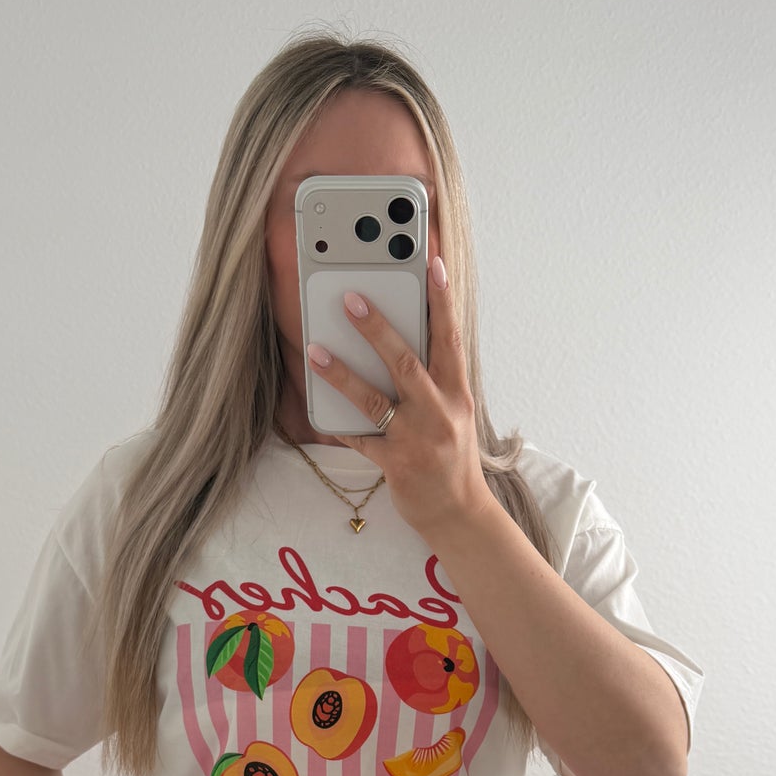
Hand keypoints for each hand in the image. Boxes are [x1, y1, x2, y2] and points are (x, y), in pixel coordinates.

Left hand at [305, 254, 495, 541]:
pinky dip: (338, 424)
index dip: (442, 299)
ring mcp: (417, 439)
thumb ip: (434, 380)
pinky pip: (360, 438)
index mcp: (457, 394)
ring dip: (342, 373)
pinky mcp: (396, 464)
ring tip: (317, 350)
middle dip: (377, 328)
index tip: (433, 263)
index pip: (450, 338)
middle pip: (405, 361)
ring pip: (375, 399)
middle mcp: (440, 413)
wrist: (458, 512)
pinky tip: (317, 410)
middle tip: (351, 298)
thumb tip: (398, 342)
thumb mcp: (454, 413)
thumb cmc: (452, 457)